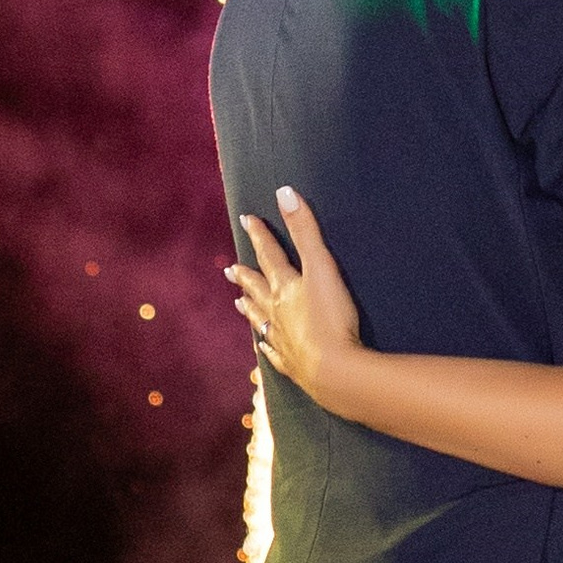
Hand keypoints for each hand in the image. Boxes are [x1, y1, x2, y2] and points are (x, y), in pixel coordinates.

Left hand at [225, 187, 362, 400]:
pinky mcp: (293, 365)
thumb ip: (305, 231)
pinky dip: (266, 346)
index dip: (260, 236)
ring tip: (239, 303)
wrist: (333, 371)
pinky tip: (263, 345)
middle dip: (246, 276)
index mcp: (285, 288)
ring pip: (261, 320)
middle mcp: (277, 312)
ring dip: (250, 309)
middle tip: (229, 270)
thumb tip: (284, 192)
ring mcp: (283, 340)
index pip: (270, 256)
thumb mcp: (321, 267)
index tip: (245, 219)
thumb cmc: (330, 317)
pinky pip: (274, 353)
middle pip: (258, 290)